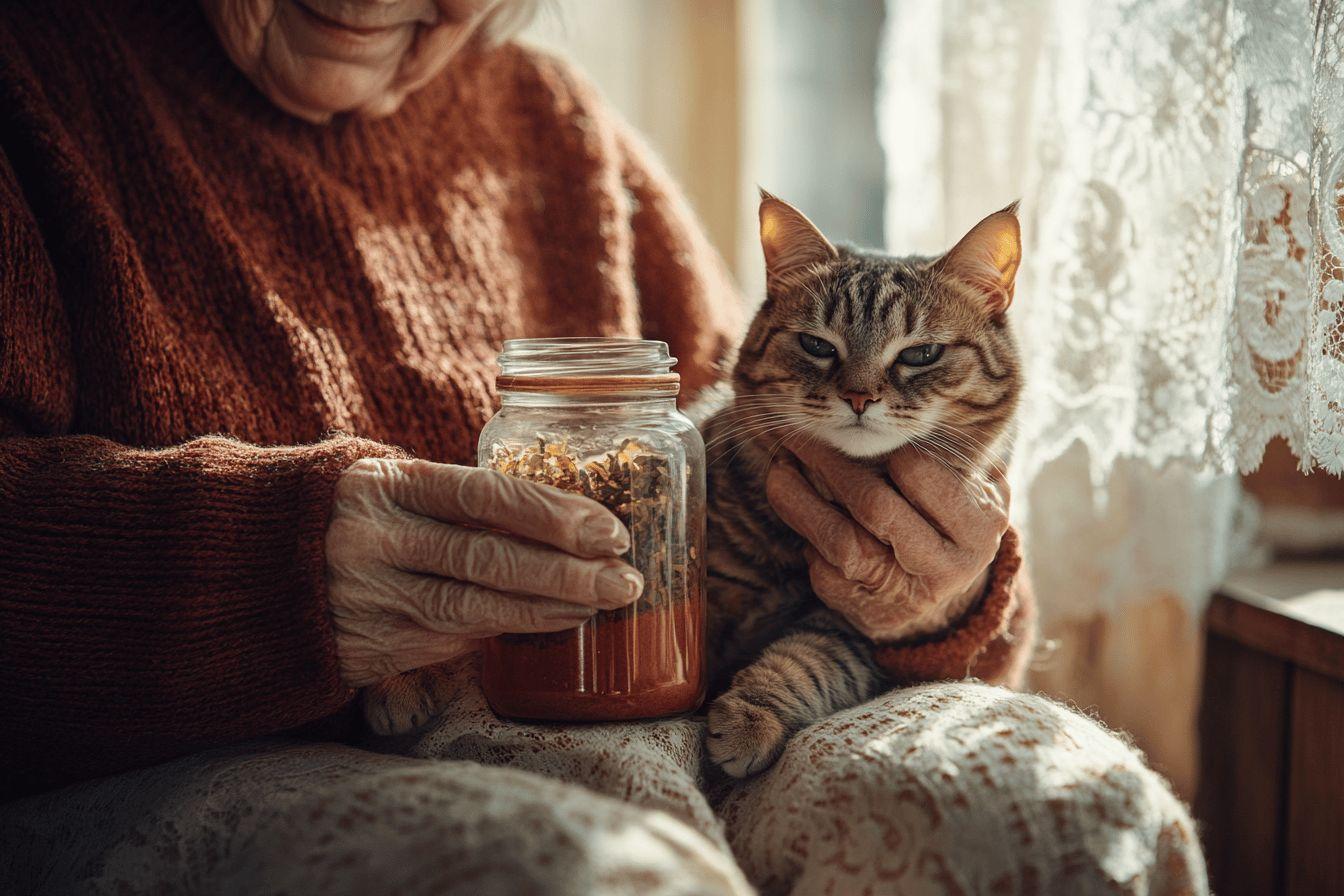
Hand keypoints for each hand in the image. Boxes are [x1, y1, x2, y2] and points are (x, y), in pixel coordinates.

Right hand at [326, 457, 642, 686]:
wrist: (245, 565)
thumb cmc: (349, 513)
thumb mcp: (389, 483)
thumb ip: (454, 496)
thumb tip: (559, 514)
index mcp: (385, 484)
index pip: (483, 496)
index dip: (552, 515)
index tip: (609, 531)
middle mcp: (373, 541)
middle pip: (486, 559)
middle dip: (567, 573)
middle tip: (626, 581)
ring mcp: (366, 598)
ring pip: (471, 610)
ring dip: (546, 610)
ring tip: (599, 604)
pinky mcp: (364, 646)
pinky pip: (446, 641)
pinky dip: (503, 631)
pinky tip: (548, 623)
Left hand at [765, 442, 1008, 642]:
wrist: (937, 590)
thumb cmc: (948, 515)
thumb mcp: (967, 482)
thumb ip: (943, 448)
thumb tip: (877, 408)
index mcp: (978, 526)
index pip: (922, 473)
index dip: (881, 444)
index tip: (858, 426)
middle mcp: (947, 566)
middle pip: (875, 506)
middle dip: (830, 463)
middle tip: (801, 434)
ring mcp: (903, 593)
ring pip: (840, 541)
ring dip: (800, 497)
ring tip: (781, 466)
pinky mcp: (865, 610)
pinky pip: (824, 567)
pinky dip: (804, 531)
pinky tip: (794, 503)